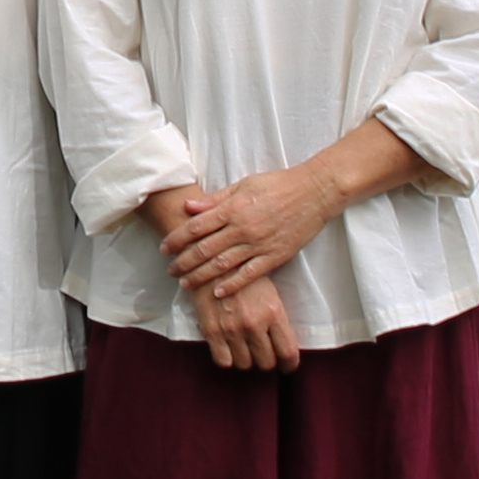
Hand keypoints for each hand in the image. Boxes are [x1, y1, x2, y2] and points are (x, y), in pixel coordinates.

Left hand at [144, 181, 303, 373]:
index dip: (177, 239)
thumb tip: (189, 207)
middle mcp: (243, 228)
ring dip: (200, 276)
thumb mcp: (244, 185)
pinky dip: (232, 285)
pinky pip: (249, 274)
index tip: (164, 247)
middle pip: (204, 249)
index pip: (196, 227)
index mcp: (233, 208)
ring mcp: (259, 244)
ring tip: (185, 284)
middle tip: (170, 270)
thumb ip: (216, 199)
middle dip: (183, 261)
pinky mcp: (274, 256)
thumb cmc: (277, 185)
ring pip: (222, 265)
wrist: (314, 193)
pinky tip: (217, 293)